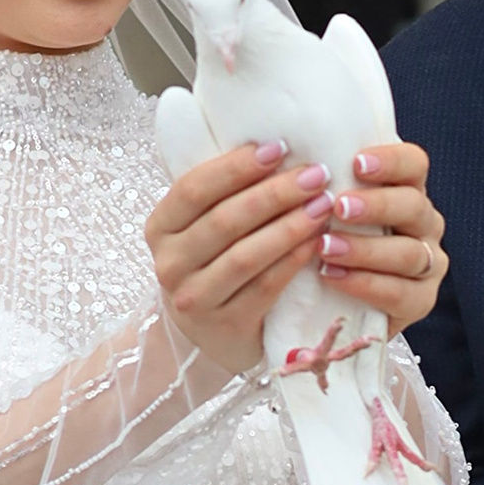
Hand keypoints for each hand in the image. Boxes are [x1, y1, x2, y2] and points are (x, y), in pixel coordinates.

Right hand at [146, 145, 336, 374]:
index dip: (236, 166)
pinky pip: (264, 287)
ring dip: (289, 226)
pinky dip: (293, 261)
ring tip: (323, 204)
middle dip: (275, 193)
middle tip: (315, 174)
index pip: (194, 189)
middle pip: (225, 220)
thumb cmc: (212, 265)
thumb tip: (275, 147)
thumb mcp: (201, 228)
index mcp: (160, 227)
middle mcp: (170, 263)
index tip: (279, 147)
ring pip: (245, 255)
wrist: (204, 336)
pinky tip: (317, 241)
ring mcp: (194, 298)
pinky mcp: (225, 326)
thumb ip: (223, 193)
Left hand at [316, 140, 448, 336]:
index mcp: (408, 190)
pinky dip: (366, 285)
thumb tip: (285, 150)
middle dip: (376, 206)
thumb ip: (323, 184)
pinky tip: (333, 276)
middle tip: (338, 207)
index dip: (391, 161)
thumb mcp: (328, 209)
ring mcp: (428, 263)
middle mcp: (424, 223)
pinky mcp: (421, 300)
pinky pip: (401, 293)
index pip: (414, 164)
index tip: (356, 163)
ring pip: (409, 253)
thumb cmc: (330, 239)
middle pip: (414, 206)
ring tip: (326, 248)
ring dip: (366, 250)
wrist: (336, 302)